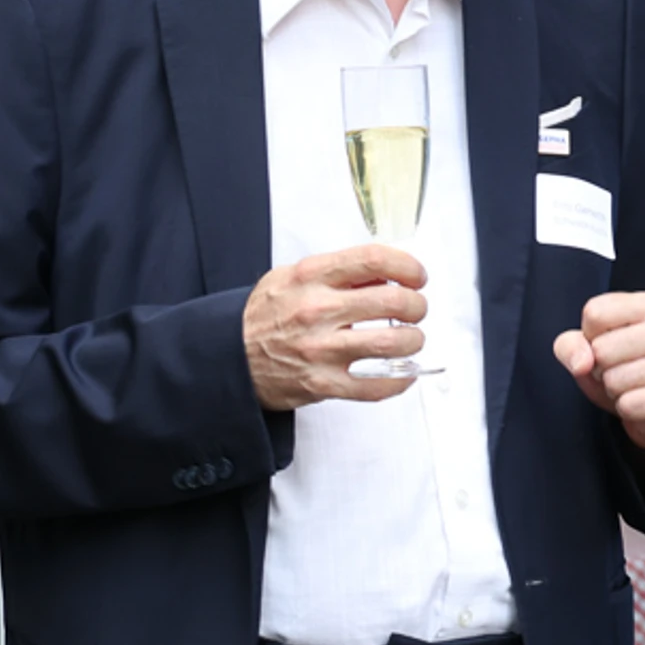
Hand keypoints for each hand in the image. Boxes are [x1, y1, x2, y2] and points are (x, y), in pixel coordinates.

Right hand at [242, 245, 427, 409]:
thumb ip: (340, 273)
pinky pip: (376, 385)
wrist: (227, 356)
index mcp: (311, 277)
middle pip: (392, 300)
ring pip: (392, 343)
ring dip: (413, 340)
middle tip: (416, 308)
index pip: (373, 259)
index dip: (407, 265)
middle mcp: (317, 311)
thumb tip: (386, 273)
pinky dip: (400, 379)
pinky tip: (404, 371)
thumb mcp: (294, 277)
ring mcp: (320, 350)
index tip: (416, 276)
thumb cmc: (265, 316)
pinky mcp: (323, 384)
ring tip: (410, 338)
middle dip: (416, 305)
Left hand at [555, 292, 644, 450]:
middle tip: (619, 370)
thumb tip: (582, 364)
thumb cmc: (621, 366)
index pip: (594, 314)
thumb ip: (570, 346)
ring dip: (613, 390)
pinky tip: (642, 403)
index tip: (608, 343)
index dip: (589, 336)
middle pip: (601, 349)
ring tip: (631, 385)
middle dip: (600, 368)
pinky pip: (630, 405)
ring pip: (614, 379)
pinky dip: (626, 409)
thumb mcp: (589, 349)